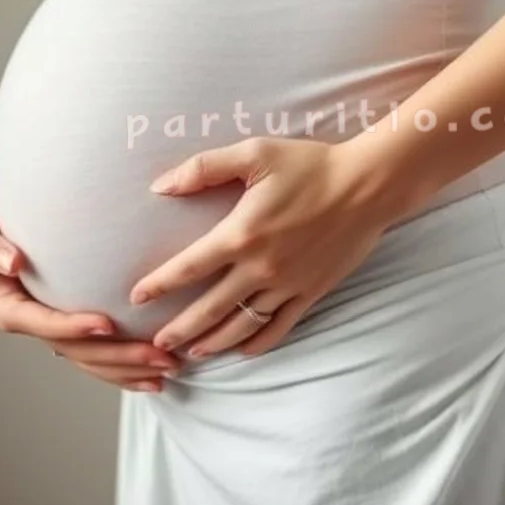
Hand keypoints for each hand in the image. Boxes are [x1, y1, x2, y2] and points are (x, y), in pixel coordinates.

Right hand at [0, 171, 180, 390]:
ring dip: (128, 367)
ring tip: (169, 370)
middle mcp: (31, 318)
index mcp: (4, 300)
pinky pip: (99, 347)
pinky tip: (156, 370)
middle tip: (160, 358)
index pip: (34, 321)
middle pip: (72, 349)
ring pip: (90, 357)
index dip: (68, 327)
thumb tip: (13, 263)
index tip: (106, 324)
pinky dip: (126, 362)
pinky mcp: (72, 317)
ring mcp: (52, 321)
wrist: (0, 205)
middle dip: (116, 357)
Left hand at [129, 136, 400, 358]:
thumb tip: (160, 186)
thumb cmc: (310, 164)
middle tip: (156, 343)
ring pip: (242, 326)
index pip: (187, 268)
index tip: (136, 297)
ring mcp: (288, 285)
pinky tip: (242, 348)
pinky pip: (279, 327)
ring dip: (213, 342)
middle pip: (209, 309)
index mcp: (241, 233)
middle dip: (179, 329)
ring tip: (193, 352)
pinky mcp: (312, 292)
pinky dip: (257, 342)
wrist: (368, 185)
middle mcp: (261, 267)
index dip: (158, 284)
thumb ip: (203, 168)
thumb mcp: (254, 153)